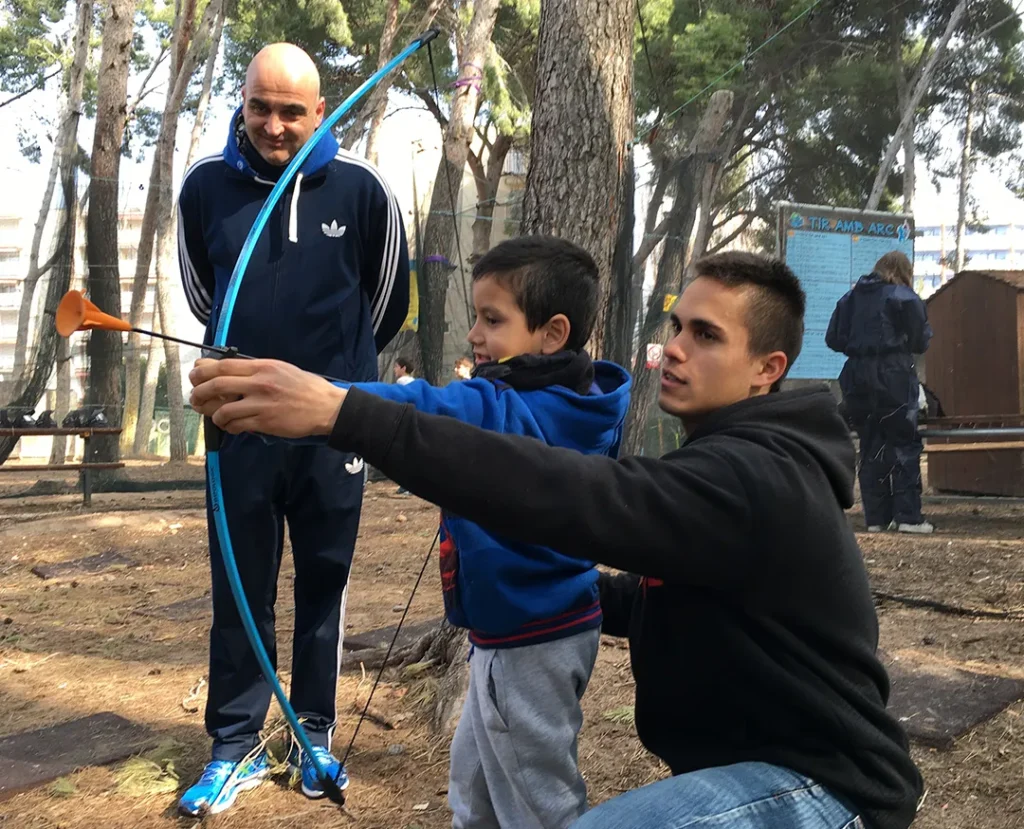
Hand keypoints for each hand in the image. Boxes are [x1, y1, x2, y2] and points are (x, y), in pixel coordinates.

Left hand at [189, 358, 345, 437]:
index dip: (203, 371)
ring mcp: (262, 404)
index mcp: (263, 366)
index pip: (224, 366)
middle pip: (217, 386)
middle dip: (200, 393)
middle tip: (195, 398)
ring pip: (224, 409)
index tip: (195, 375)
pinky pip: (237, 425)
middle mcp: (260, 383)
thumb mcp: (281, 369)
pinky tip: (230, 426)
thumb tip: (229, 372)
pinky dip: (228, 426)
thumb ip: (256, 370)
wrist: (327, 407)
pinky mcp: (266, 422)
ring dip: (212, 414)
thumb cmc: (306, 387)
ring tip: (213, 415)